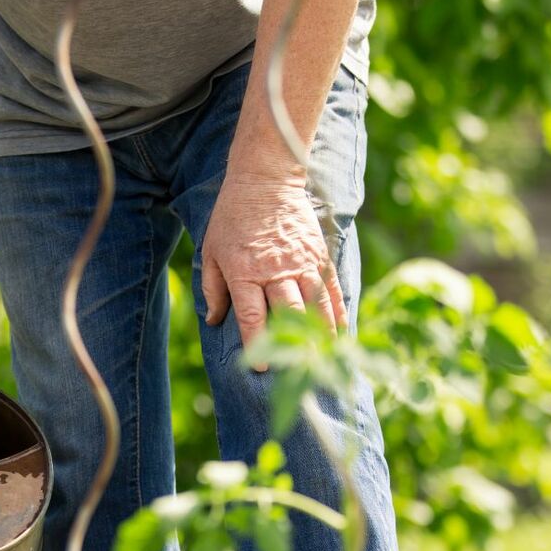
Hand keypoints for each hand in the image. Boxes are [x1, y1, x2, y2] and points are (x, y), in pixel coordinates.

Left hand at [200, 171, 345, 371]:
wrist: (265, 180)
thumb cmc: (231, 218)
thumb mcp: (211, 251)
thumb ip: (213, 288)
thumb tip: (214, 321)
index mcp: (244, 272)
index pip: (252, 315)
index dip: (257, 342)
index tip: (262, 367)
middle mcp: (274, 270)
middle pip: (288, 312)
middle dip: (292, 343)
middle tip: (297, 369)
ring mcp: (300, 262)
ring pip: (315, 303)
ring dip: (321, 333)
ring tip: (325, 357)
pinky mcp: (318, 255)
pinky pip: (331, 288)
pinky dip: (337, 311)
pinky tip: (340, 331)